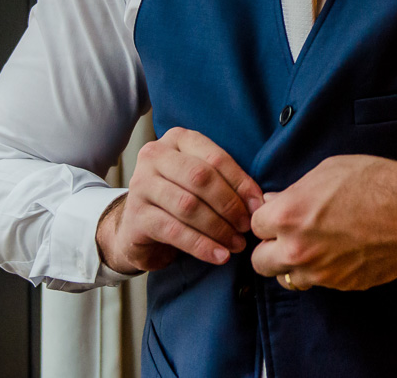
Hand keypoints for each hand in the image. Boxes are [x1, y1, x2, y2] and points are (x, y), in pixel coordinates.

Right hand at [96, 127, 263, 273]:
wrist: (138, 225)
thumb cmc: (180, 197)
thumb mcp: (201, 181)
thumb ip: (226, 182)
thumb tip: (260, 202)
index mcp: (177, 139)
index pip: (215, 158)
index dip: (241, 183)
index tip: (259, 206)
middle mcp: (154, 156)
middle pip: (201, 178)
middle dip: (229, 205)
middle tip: (246, 226)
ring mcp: (141, 185)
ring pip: (188, 205)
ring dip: (218, 228)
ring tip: (237, 243)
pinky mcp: (136, 216)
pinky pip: (174, 231)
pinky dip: (202, 245)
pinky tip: (219, 256)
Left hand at [249, 155, 396, 290]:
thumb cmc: (376, 183)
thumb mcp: (328, 171)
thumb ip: (294, 190)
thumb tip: (274, 201)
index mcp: (289, 215)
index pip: (255, 225)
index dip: (268, 218)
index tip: (279, 214)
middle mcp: (298, 249)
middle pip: (259, 261)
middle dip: (270, 247)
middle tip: (287, 235)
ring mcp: (319, 272)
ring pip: (287, 278)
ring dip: (293, 264)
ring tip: (313, 246)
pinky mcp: (341, 285)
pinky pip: (318, 283)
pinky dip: (322, 271)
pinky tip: (339, 251)